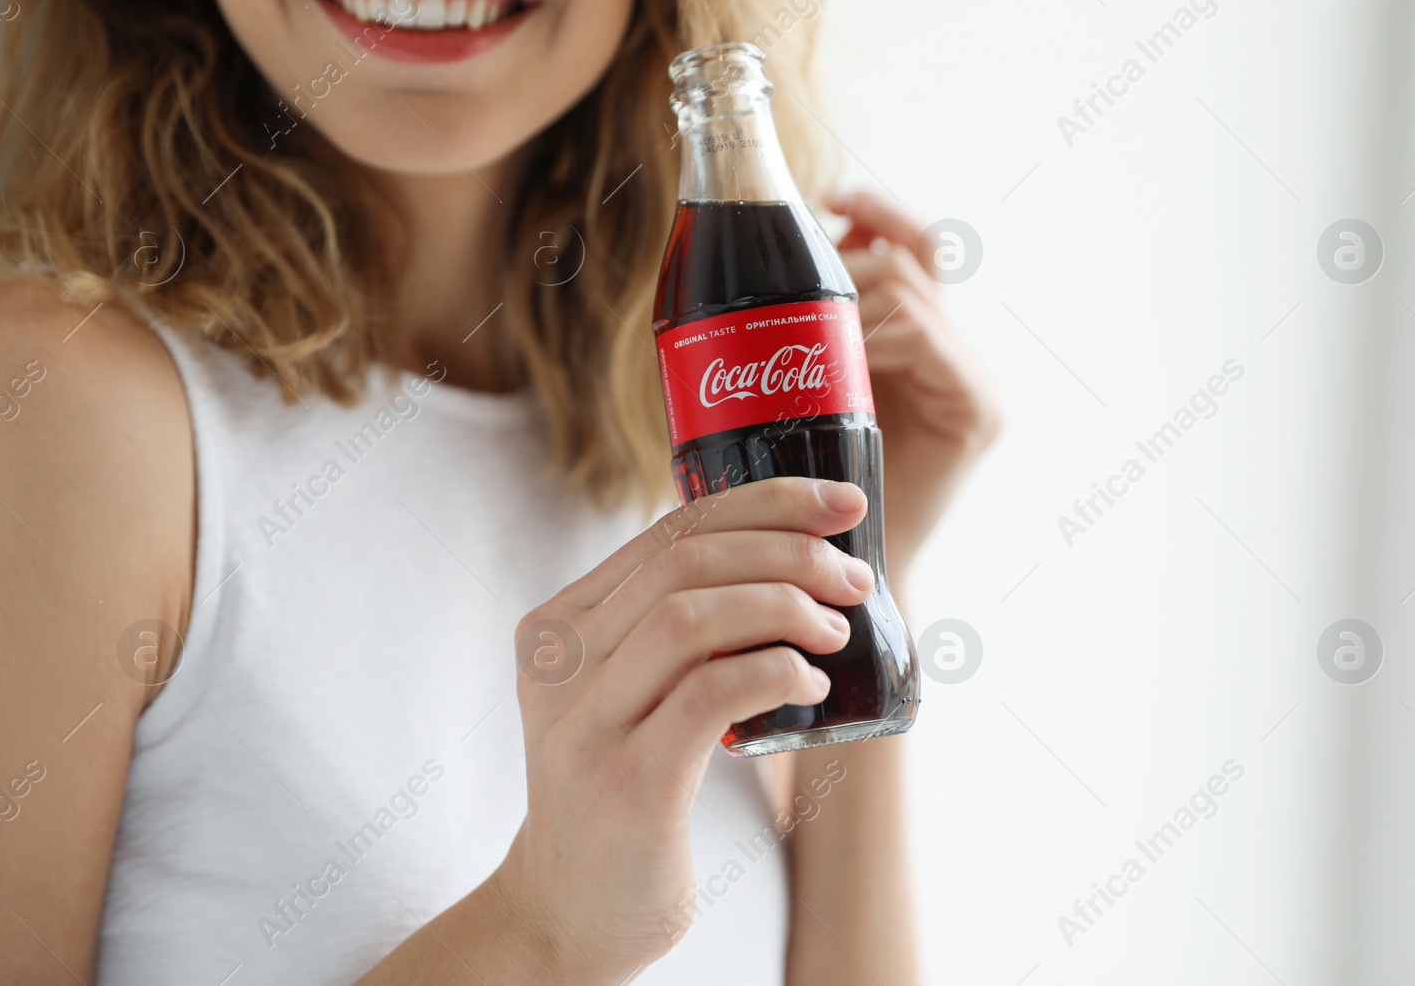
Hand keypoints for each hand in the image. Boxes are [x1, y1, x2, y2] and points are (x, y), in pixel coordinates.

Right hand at [499, 477, 874, 982]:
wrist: (568, 911)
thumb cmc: (622, 790)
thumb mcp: (624, 693)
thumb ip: (671, 631)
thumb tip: (791, 562)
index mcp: (561, 625)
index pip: (669, 532)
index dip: (766, 503)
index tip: (842, 504)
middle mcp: (560, 662)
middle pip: (685, 562)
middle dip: (788, 551)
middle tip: (854, 577)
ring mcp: (585, 722)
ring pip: (690, 616)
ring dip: (785, 606)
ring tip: (837, 631)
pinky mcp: (625, 781)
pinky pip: (710, 695)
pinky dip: (774, 672)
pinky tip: (808, 683)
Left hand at [829, 191, 1003, 574]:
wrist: (834, 569)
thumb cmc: (803, 483)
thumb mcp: (801, 385)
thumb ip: (812, 321)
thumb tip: (809, 240)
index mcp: (924, 347)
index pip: (918, 251)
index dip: (880, 213)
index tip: (831, 198)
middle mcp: (958, 358)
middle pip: (914, 261)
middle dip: (849, 255)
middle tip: (789, 278)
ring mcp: (974, 383)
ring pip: (913, 292)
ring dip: (848, 293)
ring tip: (796, 321)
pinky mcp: (977, 410)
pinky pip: (925, 339)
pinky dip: (872, 333)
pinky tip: (830, 350)